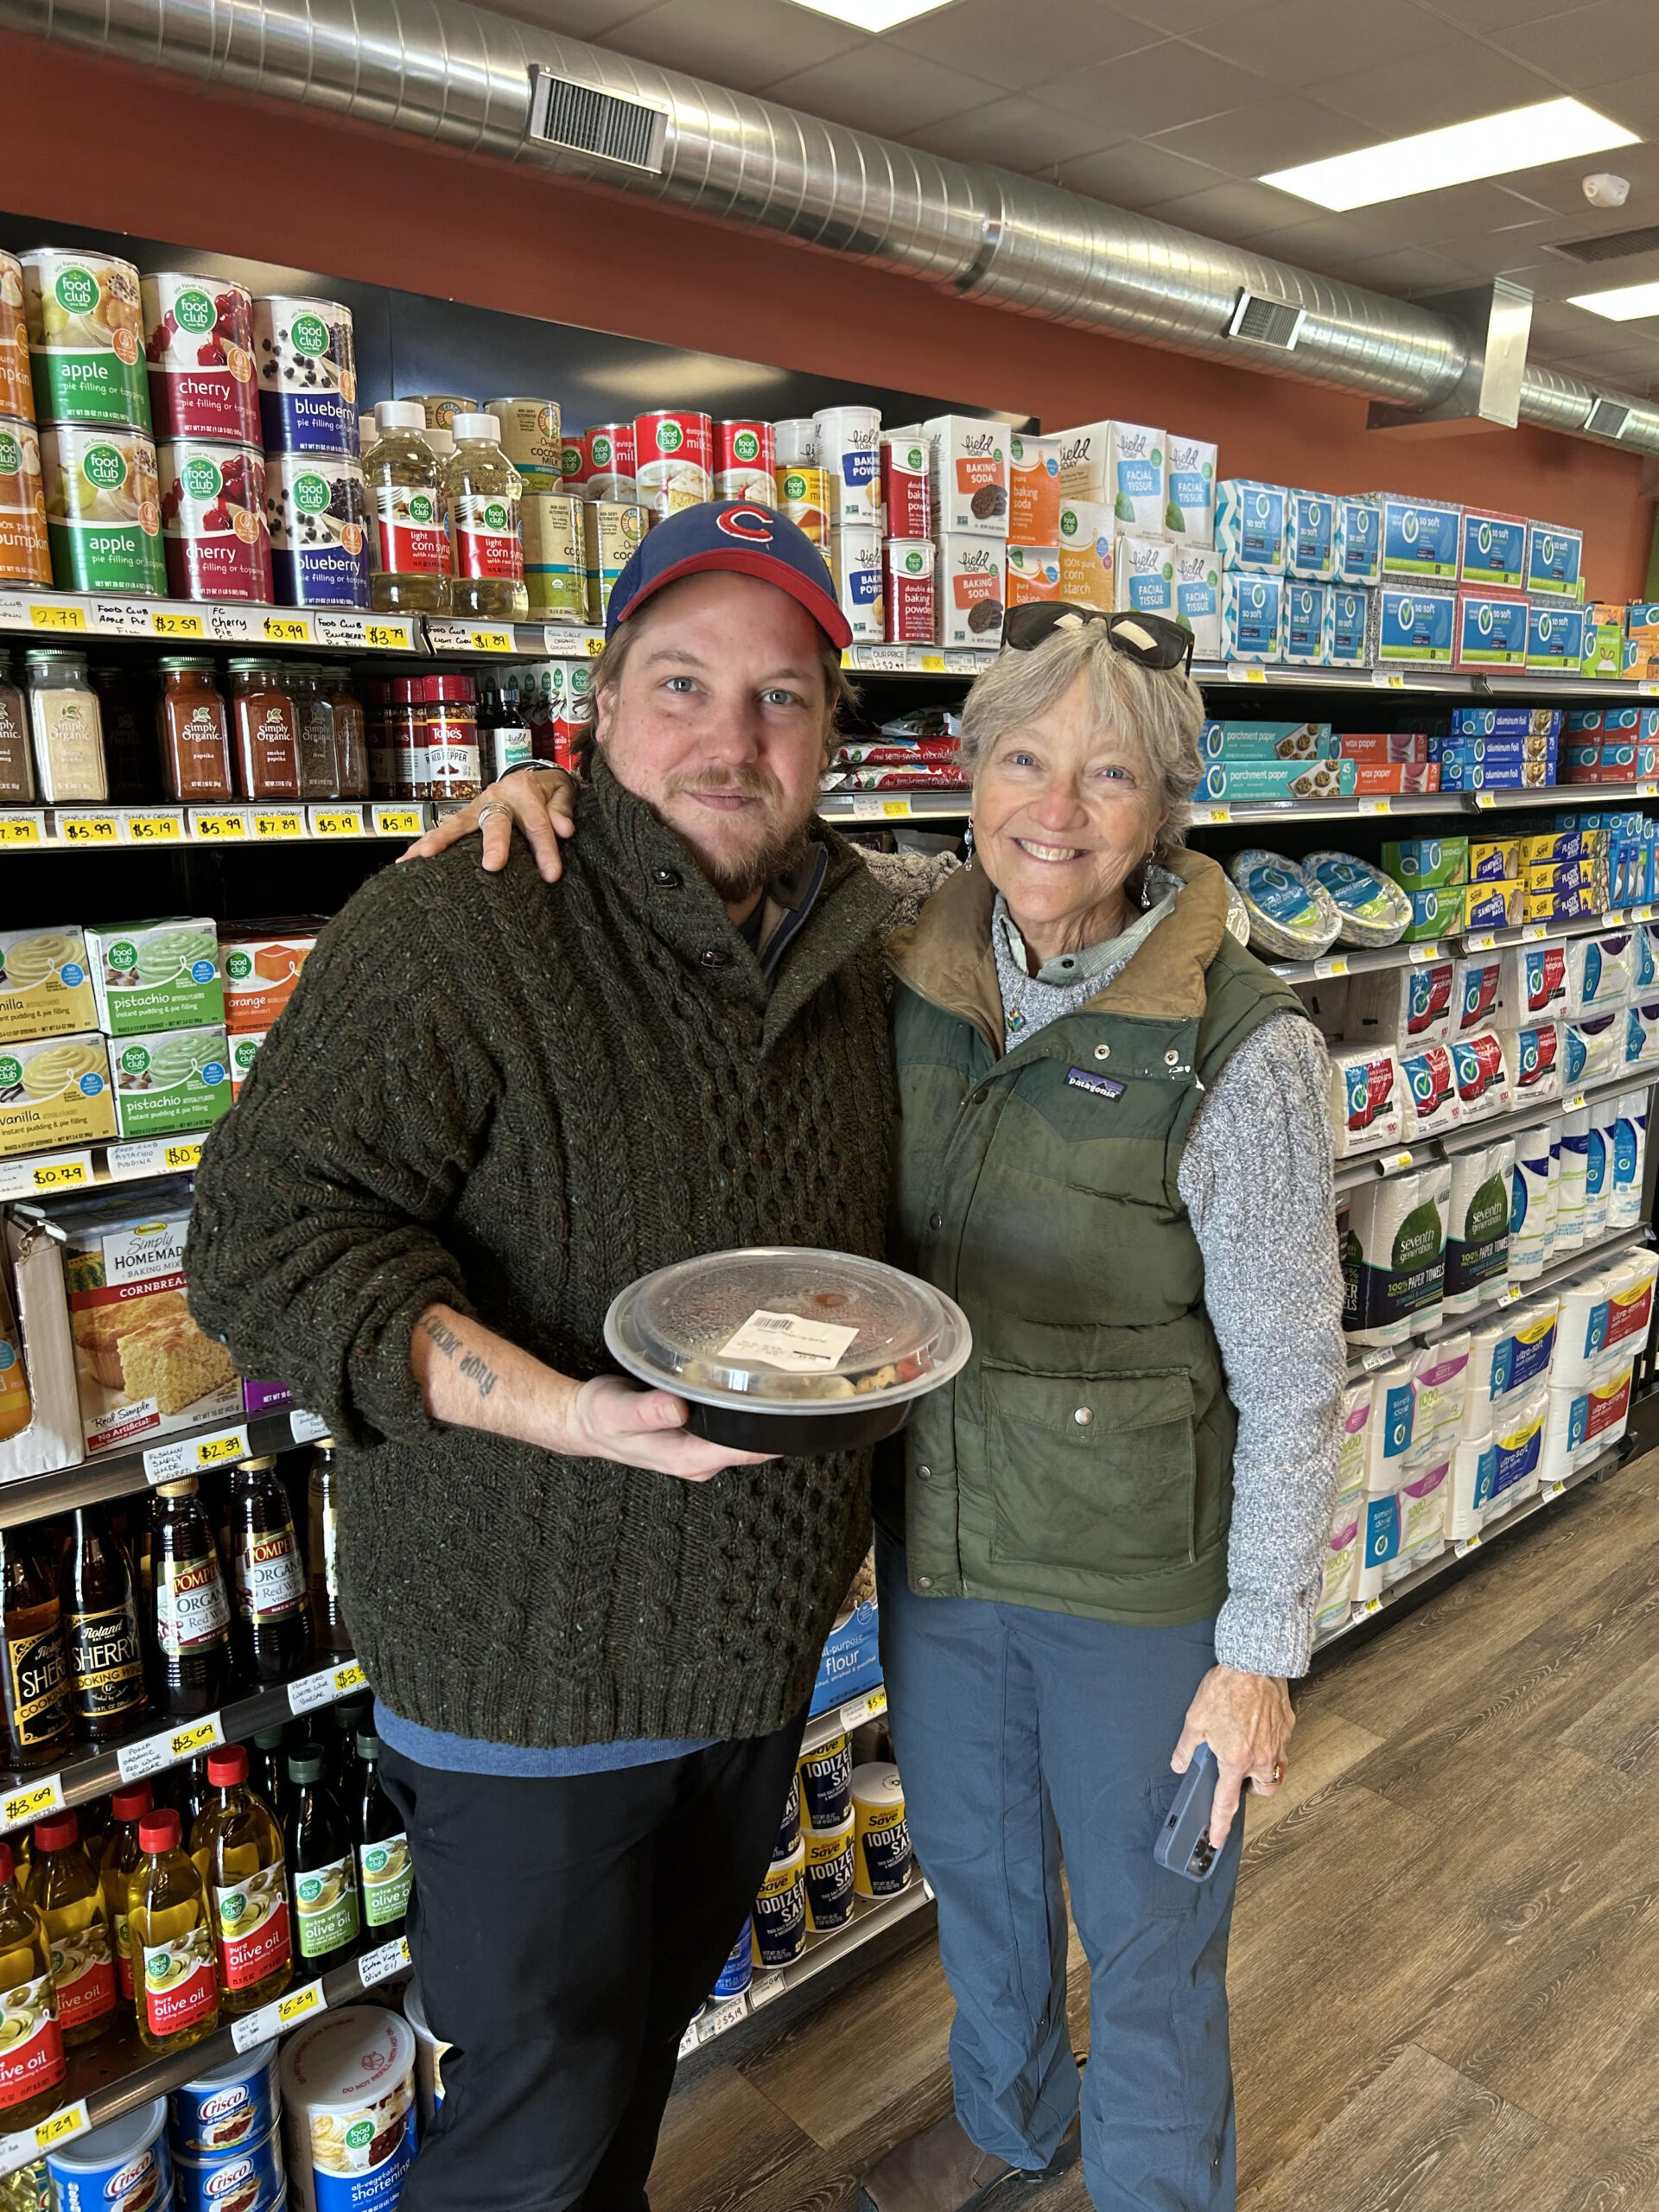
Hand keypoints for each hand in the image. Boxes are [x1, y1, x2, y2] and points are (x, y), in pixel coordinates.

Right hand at [398, 768, 576, 880]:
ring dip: (441, 841)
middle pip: (495, 822)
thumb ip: (562, 810)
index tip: (551, 875)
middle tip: (493, 866)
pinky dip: (424, 844)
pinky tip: (406, 861)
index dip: (545, 850)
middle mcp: (497, 797)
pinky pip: (443, 831)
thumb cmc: (548, 791)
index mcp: (525, 791)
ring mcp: (476, 808)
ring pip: (457, 825)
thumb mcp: (562, 793)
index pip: (537, 824)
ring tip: (423, 857)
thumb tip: (564, 829)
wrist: (533, 777)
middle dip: (494, 844)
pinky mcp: (464, 818)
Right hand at [562, 1374, 772, 1481]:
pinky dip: (744, 1407)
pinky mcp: (698, 1434)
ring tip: (780, 1376)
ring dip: (763, 1411)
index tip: (792, 1405)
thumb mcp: (616, 1413)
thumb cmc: (599, 1418)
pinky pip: (732, 1424)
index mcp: (687, 1459)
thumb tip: (677, 1408)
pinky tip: (750, 1383)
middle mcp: (700, 1459)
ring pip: (747, 1434)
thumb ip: (646, 1412)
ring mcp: (701, 1448)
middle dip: (777, 1417)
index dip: (772, 1431)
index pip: (745, 1451)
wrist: (583, 1421)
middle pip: (755, 1444)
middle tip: (796, 1378)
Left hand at [1172, 1664, 1293, 1850]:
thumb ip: (1186, 1747)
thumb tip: (1178, 1763)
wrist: (1254, 1662)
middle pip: (1263, 1790)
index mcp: (1235, 1760)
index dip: (1220, 1825)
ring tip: (1249, 1753)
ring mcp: (1278, 1743)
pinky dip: (1271, 1742)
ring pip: (1277, 1770)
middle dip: (1251, 1789)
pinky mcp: (1287, 1726)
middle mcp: (1261, 1757)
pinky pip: (1282, 1744)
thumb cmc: (1225, 1688)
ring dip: (1264, 1769)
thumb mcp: (1195, 1719)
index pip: (1226, 1802)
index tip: (1217, 1839)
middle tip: (1238, 1776)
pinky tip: (1259, 1726)